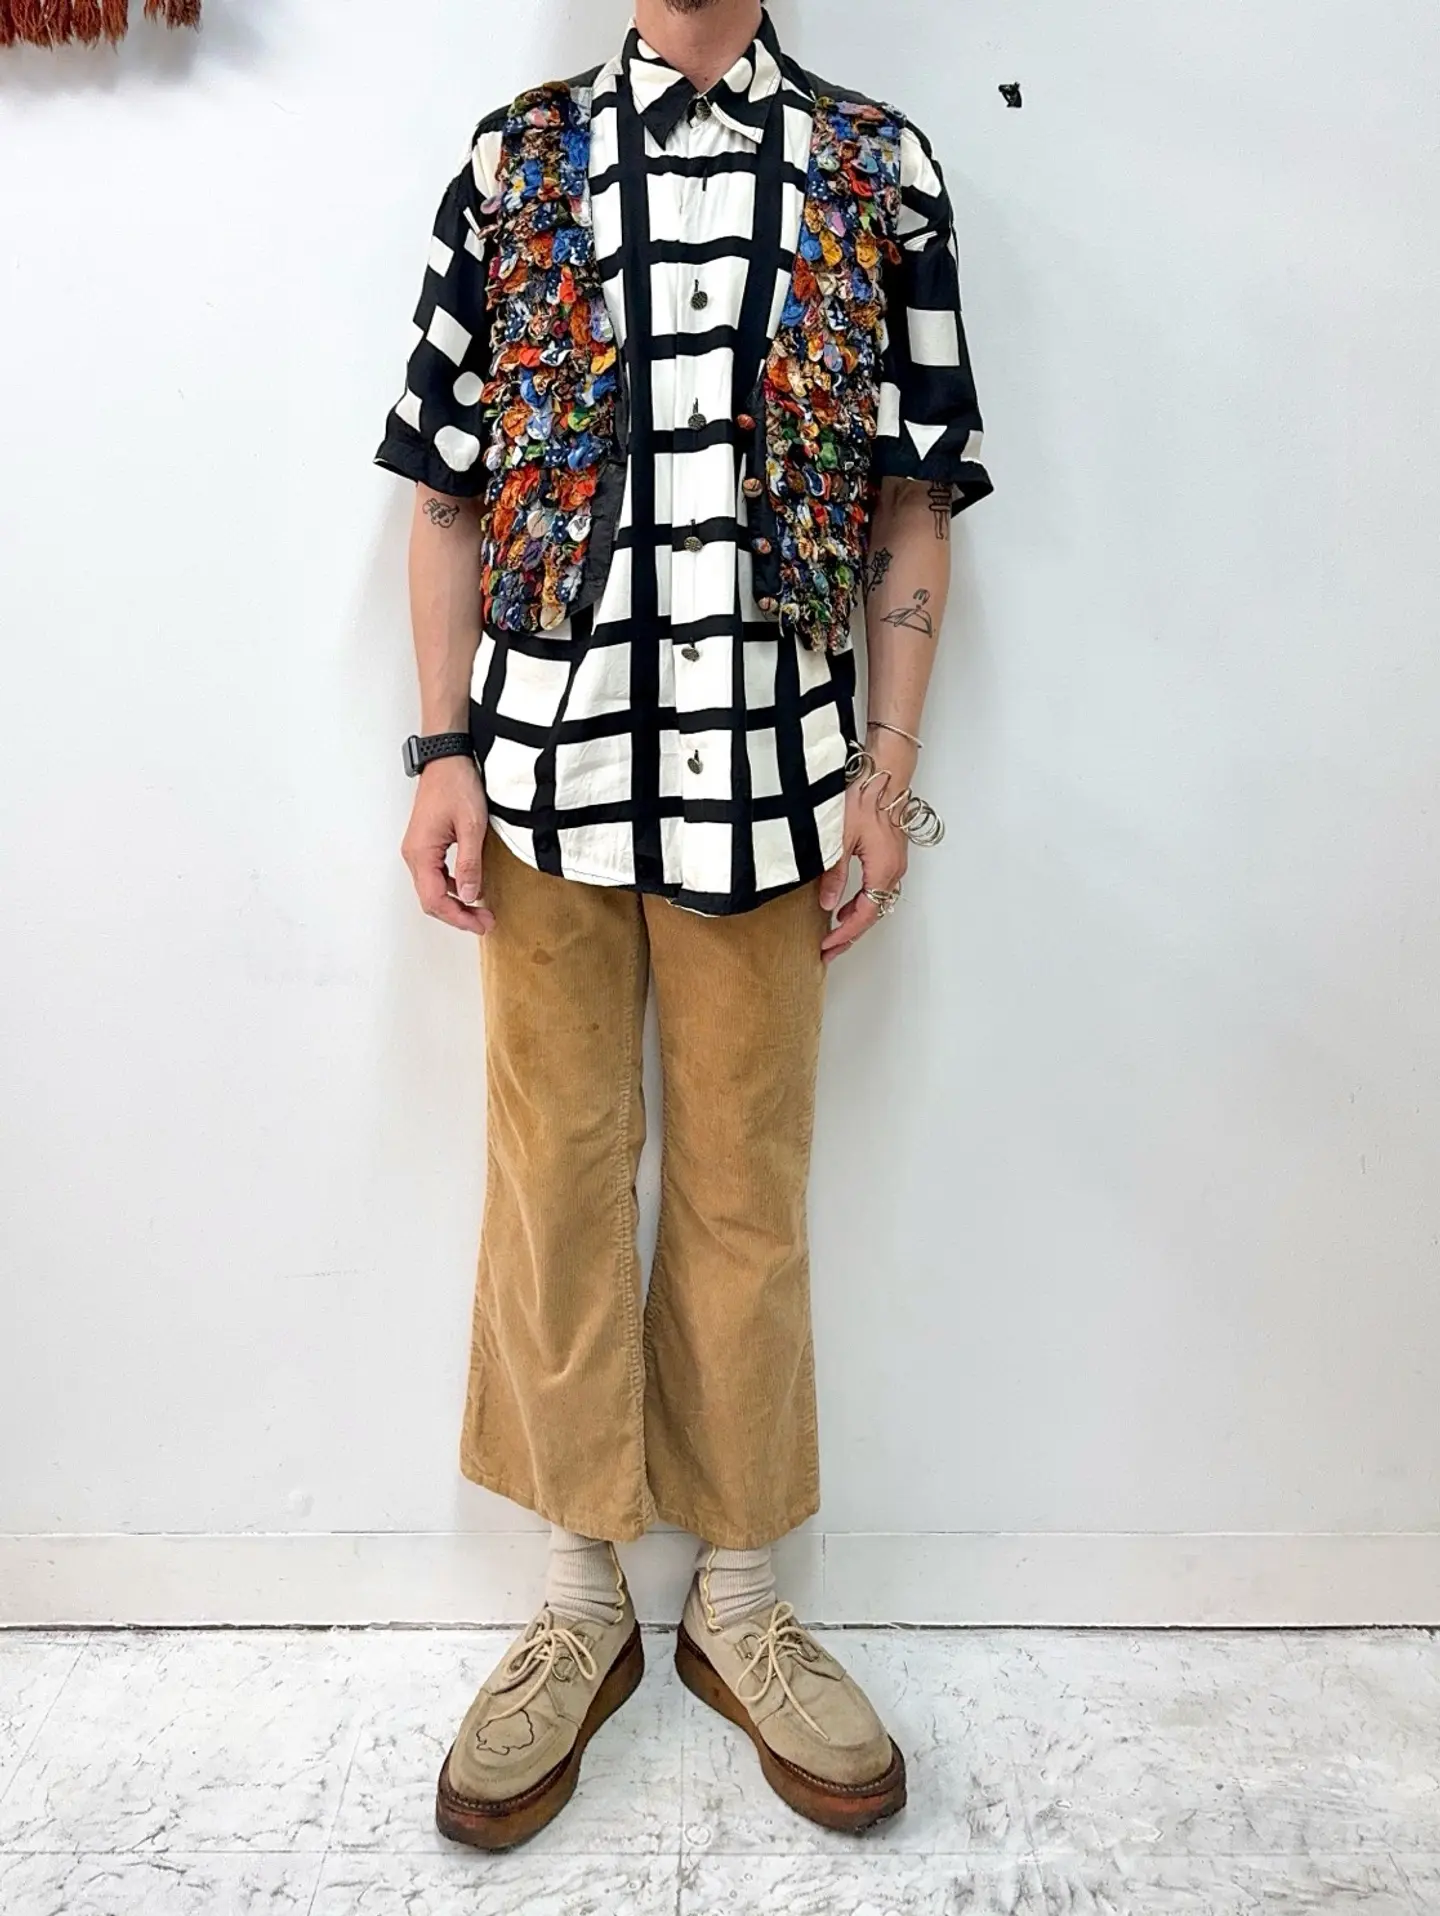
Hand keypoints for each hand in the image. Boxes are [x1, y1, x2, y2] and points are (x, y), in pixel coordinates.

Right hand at [401, 755, 495, 935]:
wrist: (446, 759)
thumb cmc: (456, 785)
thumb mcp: (472, 826)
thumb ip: (470, 864)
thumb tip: (470, 895)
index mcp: (421, 853)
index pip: (434, 900)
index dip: (458, 917)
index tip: (481, 924)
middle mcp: (413, 854)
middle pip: (431, 899)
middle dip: (458, 915)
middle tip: (485, 922)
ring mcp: (417, 850)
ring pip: (432, 889)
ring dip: (455, 903)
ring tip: (480, 911)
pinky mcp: (425, 844)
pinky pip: (434, 875)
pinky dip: (451, 888)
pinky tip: (470, 889)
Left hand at [819, 737, 913, 961]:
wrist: (882, 775)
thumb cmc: (866, 798)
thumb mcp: (840, 839)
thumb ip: (834, 875)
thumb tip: (829, 904)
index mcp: (883, 870)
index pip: (864, 915)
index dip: (845, 934)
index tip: (827, 946)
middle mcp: (893, 870)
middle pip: (873, 914)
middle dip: (850, 934)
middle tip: (828, 949)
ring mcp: (894, 863)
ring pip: (877, 902)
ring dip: (856, 919)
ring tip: (834, 933)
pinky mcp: (890, 856)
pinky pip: (878, 889)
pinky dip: (862, 903)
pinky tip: (846, 905)